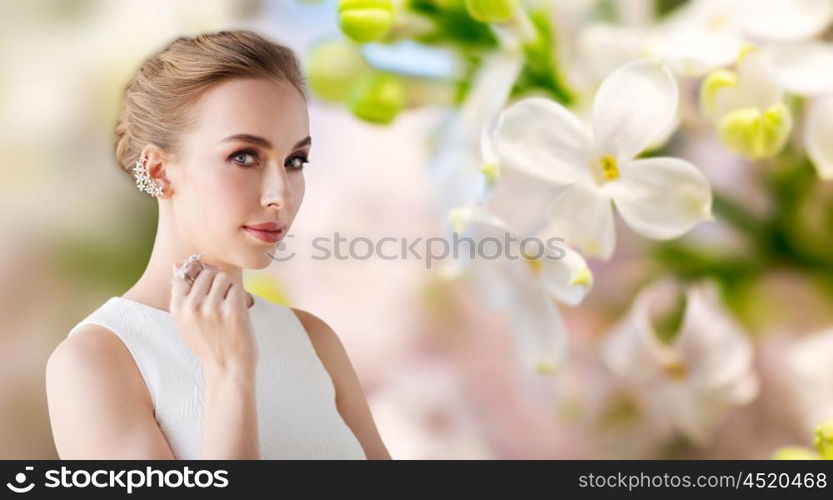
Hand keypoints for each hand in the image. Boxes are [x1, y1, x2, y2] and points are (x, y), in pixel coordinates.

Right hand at [169, 258, 257, 375]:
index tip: (205, 293)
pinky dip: (239, 297)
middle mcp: (192, 306)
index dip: (199, 281)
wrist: (227, 368)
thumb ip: (182, 295)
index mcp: (177, 309)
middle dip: (216, 283)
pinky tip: (237, 313)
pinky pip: (236, 287)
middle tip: (220, 303)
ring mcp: (213, 307)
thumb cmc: (209, 343)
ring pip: (223, 277)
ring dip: (228, 289)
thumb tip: (178, 264)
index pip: (184, 275)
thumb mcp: (186, 322)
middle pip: (207, 273)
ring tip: (227, 308)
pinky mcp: (233, 309)